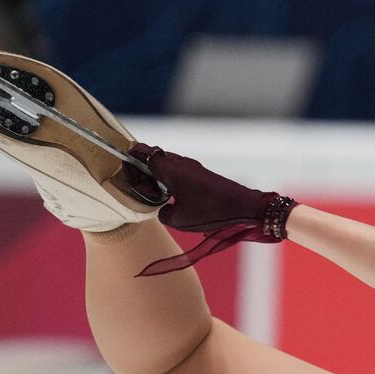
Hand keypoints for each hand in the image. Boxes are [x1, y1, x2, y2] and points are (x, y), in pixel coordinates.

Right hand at [127, 143, 277, 232]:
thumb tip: (163, 210)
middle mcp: (180, 163)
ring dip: (157, 177)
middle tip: (143, 191)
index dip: (129, 163)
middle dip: (142, 172)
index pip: (140, 152)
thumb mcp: (179, 220)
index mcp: (169, 168)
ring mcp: (192, 167)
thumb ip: (162, 213)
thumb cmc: (211, 212)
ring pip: (165, 165)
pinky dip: (170, 181)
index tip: (130, 179)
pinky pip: (178, 172)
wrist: (244, 206)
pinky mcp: (202, 175)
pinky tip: (174, 198)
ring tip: (158, 197)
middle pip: (152, 157)